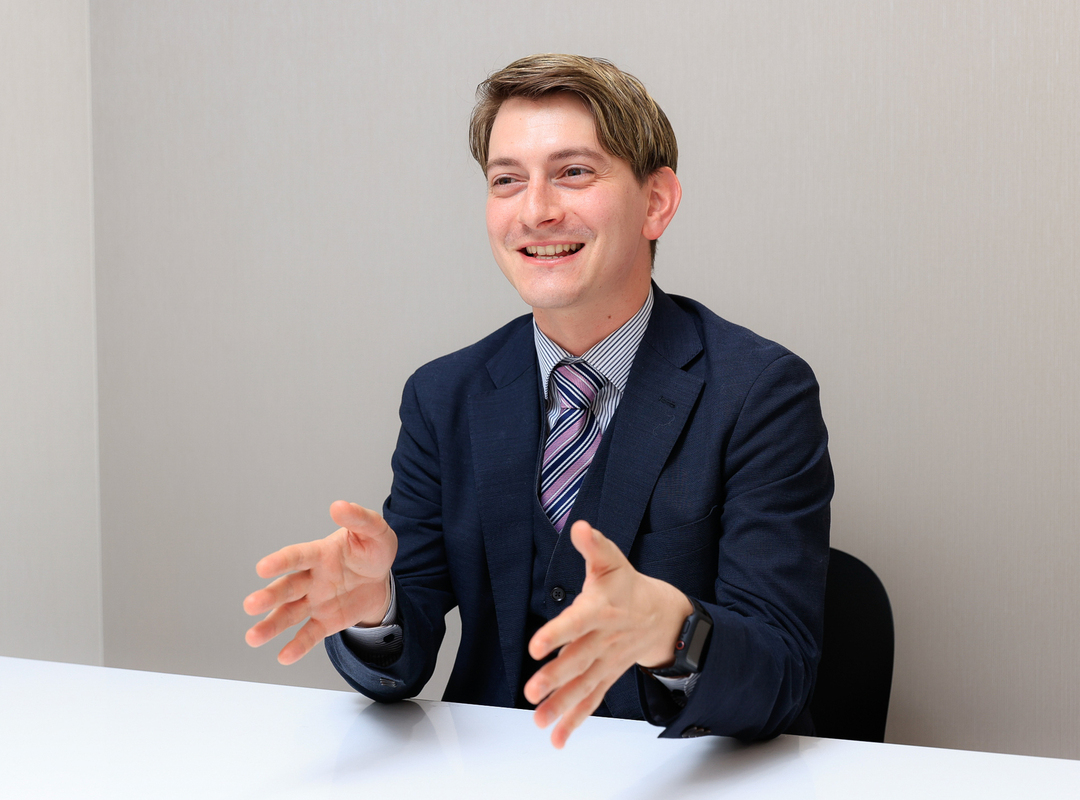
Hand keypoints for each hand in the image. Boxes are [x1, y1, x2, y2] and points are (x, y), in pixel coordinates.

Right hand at [243, 501, 397, 664]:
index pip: (297, 557)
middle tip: (250, 605)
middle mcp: (311, 579)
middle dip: (268, 597)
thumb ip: (359, 519)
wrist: (381, 579)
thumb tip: (338, 506)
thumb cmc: (372, 549)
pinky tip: (284, 656)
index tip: (262, 568)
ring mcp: (315, 601)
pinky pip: (309, 634)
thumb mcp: (375, 531)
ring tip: (253, 638)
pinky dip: (297, 646)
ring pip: (289, 614)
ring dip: (271, 625)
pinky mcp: (325, 622)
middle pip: (287, 588)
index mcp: (320, 554)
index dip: (280, 561)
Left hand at [524, 521, 692, 747]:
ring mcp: (606, 662)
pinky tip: (556, 738)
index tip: (536, 645)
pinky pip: (592, 700)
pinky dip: (575, 720)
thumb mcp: (612, 560)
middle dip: (556, 678)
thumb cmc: (628, 586)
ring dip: (561, 705)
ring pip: (584, 686)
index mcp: (602, 610)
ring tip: (538, 720)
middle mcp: (604, 640)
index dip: (558, 633)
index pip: (578, 622)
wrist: (664, 617)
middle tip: (531, 691)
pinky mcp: (607, 676)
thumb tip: (579, 526)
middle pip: (578, 660)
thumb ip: (594, 546)